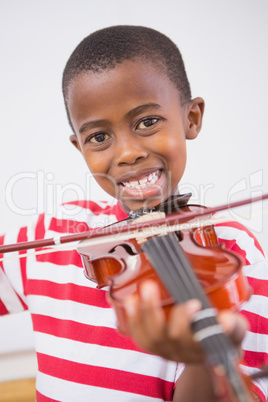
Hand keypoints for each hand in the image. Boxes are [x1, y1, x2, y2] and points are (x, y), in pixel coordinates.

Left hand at [123, 280, 247, 362]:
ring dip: (148, 311)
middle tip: (183, 293)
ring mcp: (170, 351)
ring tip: (146, 288)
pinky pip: (142, 338)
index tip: (223, 317)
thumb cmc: (218, 334)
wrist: (204, 352)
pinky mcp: (156, 348)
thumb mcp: (233, 329)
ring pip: (155, 337)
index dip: (221, 329)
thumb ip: (234, 324)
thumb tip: (226, 319)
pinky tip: (131, 301)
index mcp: (212, 345)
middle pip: (179, 337)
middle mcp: (189, 352)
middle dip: (177, 314)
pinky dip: (134, 320)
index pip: (216, 338)